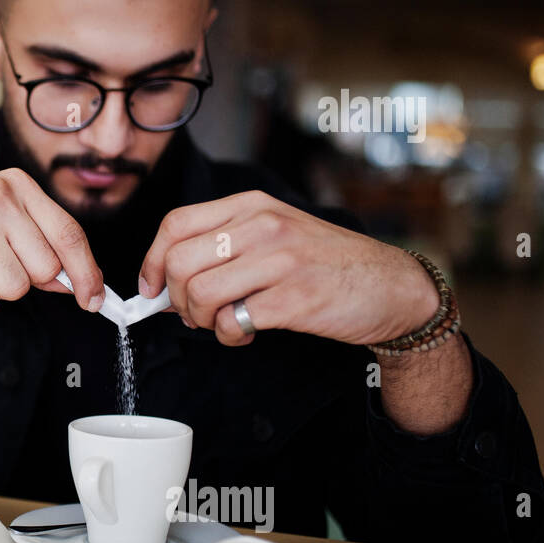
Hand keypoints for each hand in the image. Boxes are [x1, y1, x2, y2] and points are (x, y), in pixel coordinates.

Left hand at [137, 190, 440, 346]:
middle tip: (195, 314)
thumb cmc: (326, 264)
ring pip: (201, 293)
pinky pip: (233, 322)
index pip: (176, 224)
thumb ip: (224, 247)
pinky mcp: (294, 298)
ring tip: (224, 323)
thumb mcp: (275, 234)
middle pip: (181, 262)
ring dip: (202, 321)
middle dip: (177, 299)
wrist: (391, 286)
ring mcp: (280, 260)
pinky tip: (249, 332)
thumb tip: (164, 282)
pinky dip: (231, 336)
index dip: (153, 261)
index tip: (151, 288)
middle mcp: (263, 226)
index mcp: (252, 206)